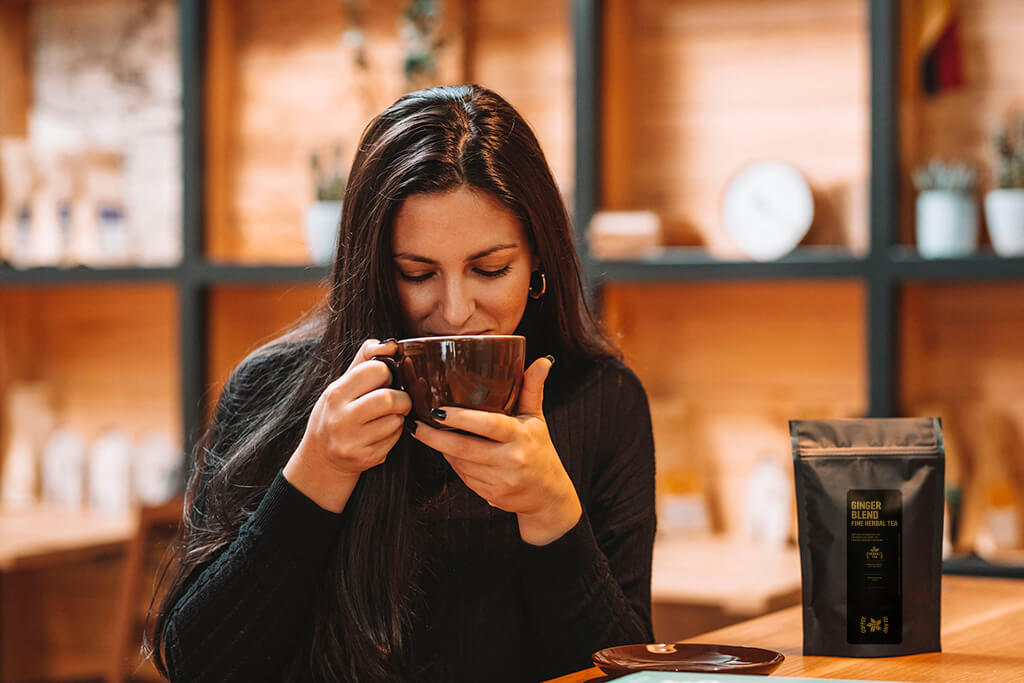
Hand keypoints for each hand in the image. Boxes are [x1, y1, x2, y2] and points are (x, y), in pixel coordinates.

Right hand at [283, 338, 410, 511]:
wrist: (321, 459)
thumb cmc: (334, 415)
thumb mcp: (341, 385)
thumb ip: (364, 360)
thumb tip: (390, 343)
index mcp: (335, 394)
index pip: (377, 370)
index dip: (386, 373)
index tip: (383, 380)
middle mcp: (341, 418)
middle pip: (389, 399)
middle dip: (402, 398)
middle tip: (397, 400)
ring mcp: (353, 442)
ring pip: (397, 420)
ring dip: (399, 417)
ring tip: (386, 417)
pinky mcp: (366, 459)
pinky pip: (395, 439)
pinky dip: (395, 434)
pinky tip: (381, 433)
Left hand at [410, 356, 581, 544]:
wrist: (547, 495)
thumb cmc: (540, 451)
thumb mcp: (537, 418)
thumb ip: (533, 388)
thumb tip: (542, 361)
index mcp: (520, 436)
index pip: (488, 424)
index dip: (460, 418)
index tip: (438, 410)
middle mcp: (511, 459)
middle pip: (464, 448)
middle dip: (434, 437)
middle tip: (416, 423)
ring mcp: (500, 480)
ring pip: (459, 463)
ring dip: (442, 449)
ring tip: (428, 433)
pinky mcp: (490, 494)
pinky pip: (463, 476)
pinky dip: (452, 462)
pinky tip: (448, 452)